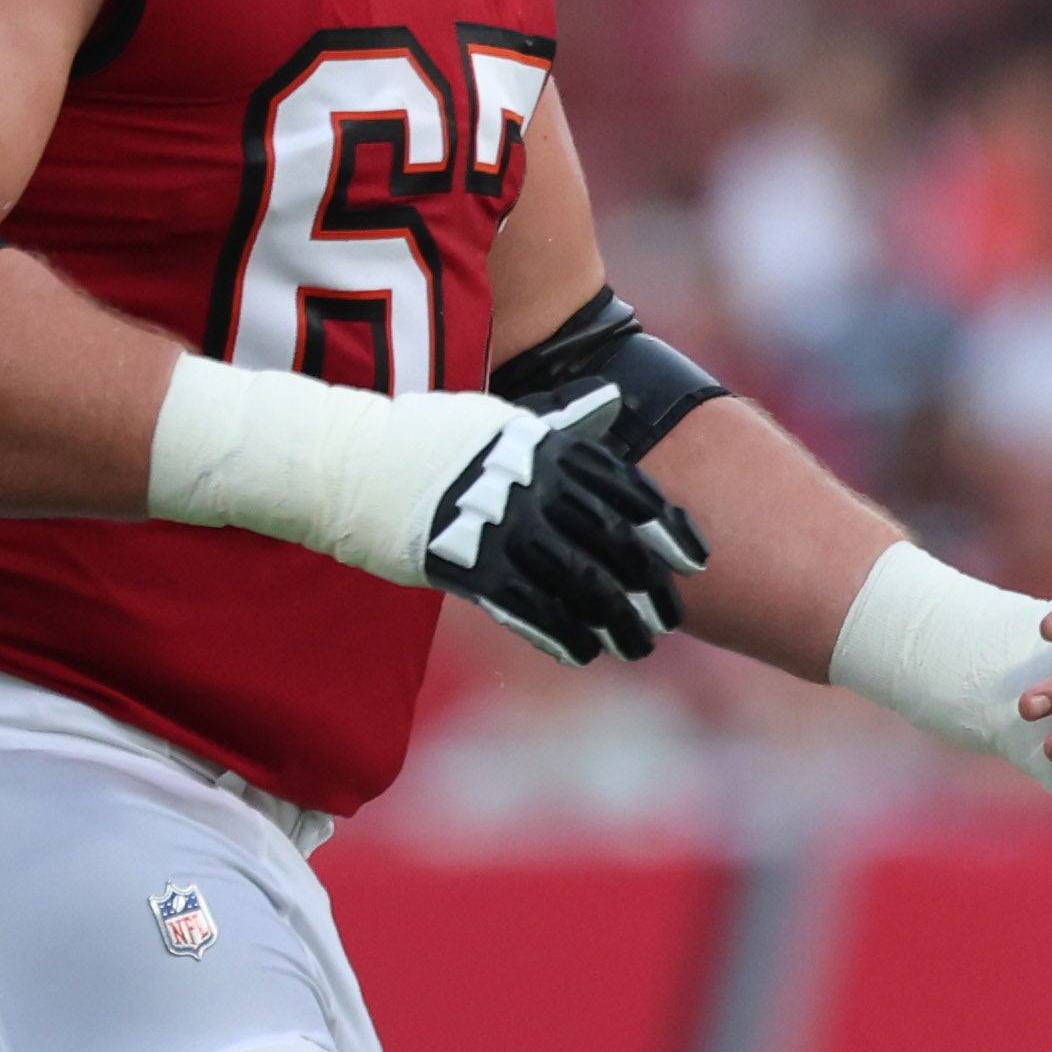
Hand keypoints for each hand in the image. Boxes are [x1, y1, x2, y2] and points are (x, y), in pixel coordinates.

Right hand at [423, 387, 705, 663]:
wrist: (355, 464)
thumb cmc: (434, 438)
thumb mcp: (505, 418)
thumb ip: (563, 423)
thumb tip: (611, 400)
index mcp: (549, 447)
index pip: (629, 490)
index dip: (669, 530)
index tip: (695, 560)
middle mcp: (536, 486)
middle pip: (616, 544)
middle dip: (651, 586)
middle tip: (671, 616)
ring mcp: (506, 528)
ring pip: (582, 585)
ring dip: (618, 622)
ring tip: (639, 645)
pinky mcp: (473, 568)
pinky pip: (534, 610)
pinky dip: (566, 634)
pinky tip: (587, 651)